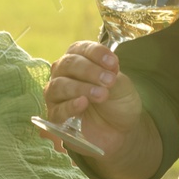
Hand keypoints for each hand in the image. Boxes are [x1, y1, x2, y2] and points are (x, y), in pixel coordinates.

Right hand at [42, 41, 141, 157]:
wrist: (120, 129)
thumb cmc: (118, 101)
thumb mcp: (122, 85)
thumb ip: (111, 75)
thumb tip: (106, 69)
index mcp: (79, 58)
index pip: (82, 49)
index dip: (97, 53)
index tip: (113, 64)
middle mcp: (63, 72)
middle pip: (68, 64)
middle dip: (89, 71)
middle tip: (109, 81)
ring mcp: (57, 93)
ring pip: (59, 85)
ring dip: (80, 88)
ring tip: (101, 95)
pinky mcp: (56, 115)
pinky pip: (57, 109)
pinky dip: (69, 106)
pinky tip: (83, 104)